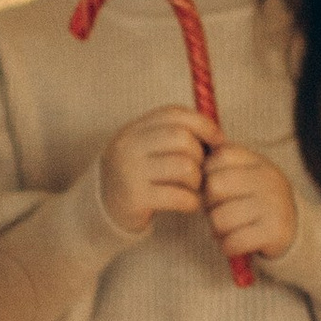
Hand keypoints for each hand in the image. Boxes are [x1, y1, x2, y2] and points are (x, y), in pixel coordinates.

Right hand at [98, 107, 216, 237]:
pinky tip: (188, 203)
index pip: (174, 114)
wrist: (103, 207)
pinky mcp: (136, 198)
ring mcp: (130, 172)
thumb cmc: (138, 174)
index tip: (217, 139)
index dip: (202, 124)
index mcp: (134, 129)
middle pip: (182, 138)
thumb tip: (217, 135)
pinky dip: (192, 202)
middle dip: (200, 155)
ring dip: (197, 181)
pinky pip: (179, 196)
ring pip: (185, 167)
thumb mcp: (147, 147)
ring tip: (193, 188)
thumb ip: (174, 136)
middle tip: (200, 170)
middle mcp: (129, 146)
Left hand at [204, 140, 295, 267]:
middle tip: (219, 211)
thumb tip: (187, 162)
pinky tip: (235, 242)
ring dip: (218, 229)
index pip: (218, 157)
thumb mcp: (245, 176)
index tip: (216, 189)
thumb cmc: (256, 201)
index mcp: (258, 161)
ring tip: (228, 228)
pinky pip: (233, 241)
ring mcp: (273, 205)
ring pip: (220, 218)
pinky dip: (228, 246)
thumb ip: (220, 166)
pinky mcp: (274, 232)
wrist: (292, 230)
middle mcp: (268, 179)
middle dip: (209, 204)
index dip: (208, 175)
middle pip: (214, 187)